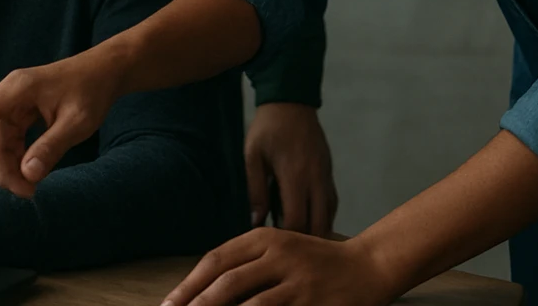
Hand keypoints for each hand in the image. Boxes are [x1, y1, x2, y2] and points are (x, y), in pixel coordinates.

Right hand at [0, 45, 124, 197]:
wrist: (105, 72)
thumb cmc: (92, 91)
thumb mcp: (77, 123)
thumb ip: (50, 148)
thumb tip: (27, 176)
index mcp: (18, 90)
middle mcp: (10, 95)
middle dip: (3, 169)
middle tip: (29, 193)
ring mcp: (13, 103)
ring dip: (8, 167)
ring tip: (31, 188)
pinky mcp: (20, 112)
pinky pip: (8, 139)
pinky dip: (16, 158)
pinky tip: (30, 172)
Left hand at [162, 229, 397, 305]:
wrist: (367, 265)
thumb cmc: (315, 261)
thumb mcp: (279, 249)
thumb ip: (247, 263)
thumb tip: (203, 290)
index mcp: (264, 237)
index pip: (216, 260)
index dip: (189, 284)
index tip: (169, 304)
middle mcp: (277, 254)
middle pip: (226, 282)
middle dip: (196, 304)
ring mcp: (295, 279)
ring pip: (248, 304)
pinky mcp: (311, 302)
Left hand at [244, 103, 337, 234]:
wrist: (291, 100)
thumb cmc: (267, 128)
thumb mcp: (253, 156)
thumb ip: (256, 190)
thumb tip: (256, 222)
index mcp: (296, 175)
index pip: (297, 220)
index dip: (287, 239)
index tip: (272, 247)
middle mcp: (316, 179)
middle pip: (320, 224)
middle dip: (305, 242)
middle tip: (287, 250)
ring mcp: (326, 175)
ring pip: (330, 215)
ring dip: (316, 230)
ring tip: (298, 241)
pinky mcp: (329, 172)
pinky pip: (332, 202)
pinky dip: (323, 216)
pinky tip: (309, 222)